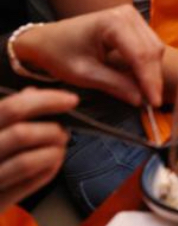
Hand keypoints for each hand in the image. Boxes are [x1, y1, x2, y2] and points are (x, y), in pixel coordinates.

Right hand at [0, 88, 75, 211]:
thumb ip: (8, 112)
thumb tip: (32, 91)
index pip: (13, 107)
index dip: (47, 101)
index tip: (71, 100)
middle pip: (22, 134)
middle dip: (52, 130)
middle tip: (64, 131)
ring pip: (27, 161)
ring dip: (53, 151)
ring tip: (60, 147)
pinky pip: (29, 184)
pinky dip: (49, 169)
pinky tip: (53, 162)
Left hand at [12, 5, 164, 106]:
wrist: (47, 39)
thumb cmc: (59, 54)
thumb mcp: (83, 74)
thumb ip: (115, 85)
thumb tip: (141, 100)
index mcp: (112, 23)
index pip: (140, 55)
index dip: (149, 80)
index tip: (153, 103)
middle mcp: (127, 14)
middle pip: (152, 50)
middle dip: (153, 77)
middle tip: (151, 103)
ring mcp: (132, 16)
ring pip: (154, 48)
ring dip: (152, 71)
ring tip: (146, 94)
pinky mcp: (133, 22)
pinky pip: (149, 45)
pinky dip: (148, 64)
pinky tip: (141, 80)